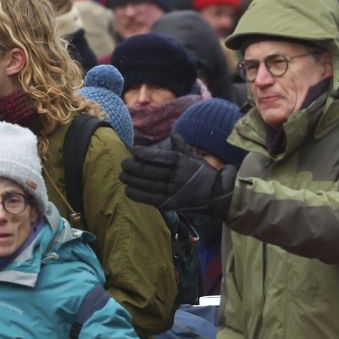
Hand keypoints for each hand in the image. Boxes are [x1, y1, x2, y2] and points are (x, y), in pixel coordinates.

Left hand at [121, 147, 235, 220]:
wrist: (217, 196)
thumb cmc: (204, 174)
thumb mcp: (194, 157)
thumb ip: (181, 146)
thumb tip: (174, 134)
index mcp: (182, 163)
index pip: (162, 157)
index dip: (147, 154)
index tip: (134, 150)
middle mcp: (177, 177)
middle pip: (152, 172)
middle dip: (135, 167)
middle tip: (123, 163)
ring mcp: (174, 191)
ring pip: (150, 185)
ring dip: (134, 181)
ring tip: (121, 176)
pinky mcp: (171, 204)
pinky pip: (152, 199)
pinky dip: (139, 195)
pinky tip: (128, 191)